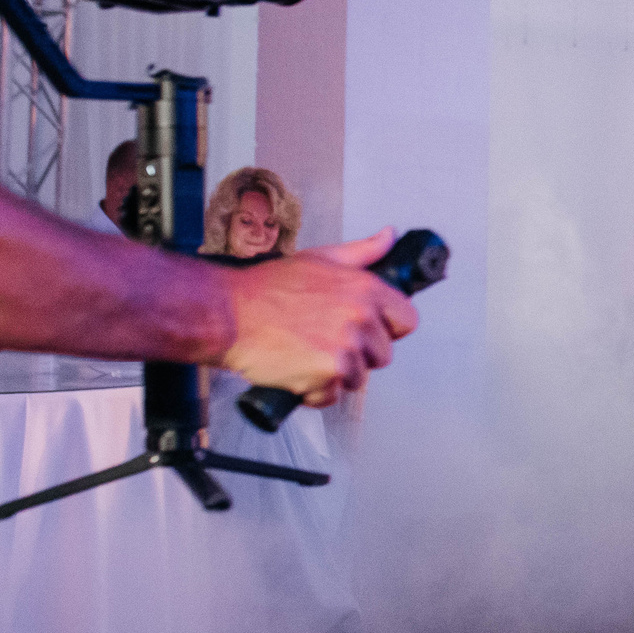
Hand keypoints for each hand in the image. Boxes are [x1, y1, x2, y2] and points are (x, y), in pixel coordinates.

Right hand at [215, 229, 419, 406]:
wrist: (226, 313)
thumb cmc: (266, 289)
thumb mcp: (319, 259)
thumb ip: (361, 252)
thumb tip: (388, 237)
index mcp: (365, 289)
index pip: (407, 321)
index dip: (387, 328)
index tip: (367, 329)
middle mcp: (361, 318)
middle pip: (383, 354)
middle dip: (358, 354)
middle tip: (322, 340)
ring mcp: (346, 347)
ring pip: (359, 377)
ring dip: (335, 374)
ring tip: (306, 353)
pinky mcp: (328, 374)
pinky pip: (333, 395)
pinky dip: (315, 391)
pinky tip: (296, 370)